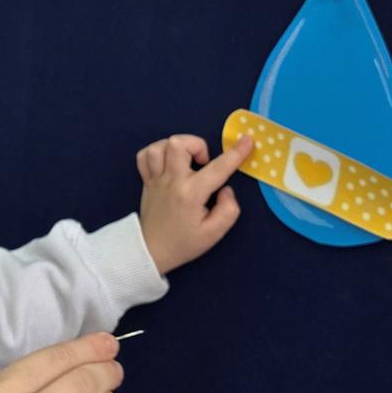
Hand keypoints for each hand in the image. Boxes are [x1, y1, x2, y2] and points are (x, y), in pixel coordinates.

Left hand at [137, 132, 251, 273]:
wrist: (152, 251)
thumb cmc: (185, 243)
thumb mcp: (214, 234)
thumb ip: (228, 209)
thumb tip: (225, 188)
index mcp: (191, 194)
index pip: (217, 168)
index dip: (235, 153)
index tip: (246, 141)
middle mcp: (172, 181)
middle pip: (178, 144)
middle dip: (197, 145)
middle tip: (204, 163)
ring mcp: (156, 179)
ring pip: (160, 146)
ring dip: (177, 147)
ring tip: (186, 161)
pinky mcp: (146, 180)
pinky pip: (144, 156)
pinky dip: (157, 152)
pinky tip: (168, 163)